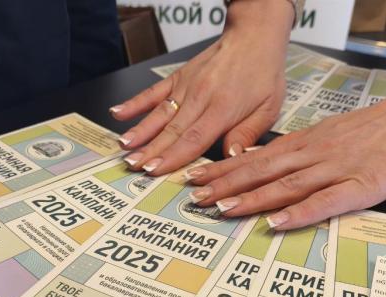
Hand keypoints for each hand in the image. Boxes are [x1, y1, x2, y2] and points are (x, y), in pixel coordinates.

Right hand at [109, 0, 294, 175]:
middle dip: (151, 151)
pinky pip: (153, 92)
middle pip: (171, 130)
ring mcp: (186, 87)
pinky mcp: (178, 77)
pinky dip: (135, 103)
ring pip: (159, 114)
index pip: (193, 139)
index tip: (155, 171)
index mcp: (223, 109)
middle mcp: (200, 97)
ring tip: (124, 148)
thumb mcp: (268, 108)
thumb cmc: (263, 73)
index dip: (172, 157)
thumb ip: (247, 134)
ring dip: (140, 132)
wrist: (254, 36)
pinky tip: (118, 113)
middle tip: (133, 167)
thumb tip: (231, 157)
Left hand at [185, 53, 385, 229]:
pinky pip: (325, 202)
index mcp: (306, 144)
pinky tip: (276, 223)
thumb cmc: (380, 128)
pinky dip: (299, 213)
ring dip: (251, 199)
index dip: (224, 172)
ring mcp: (336, 170)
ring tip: (221, 209)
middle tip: (194, 199)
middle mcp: (313, 155)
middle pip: (261, 172)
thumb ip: (302, 152)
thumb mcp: (332, 135)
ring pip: (285, 185)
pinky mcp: (362, 186)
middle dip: (225, 186)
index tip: (197, 181)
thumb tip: (270, 167)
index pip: (256, 158)